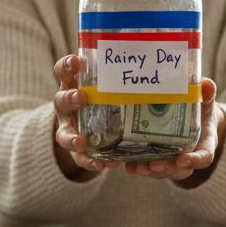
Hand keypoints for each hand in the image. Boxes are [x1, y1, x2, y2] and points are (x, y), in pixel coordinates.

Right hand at [52, 54, 119, 178]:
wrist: (92, 124)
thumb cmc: (106, 98)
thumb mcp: (110, 86)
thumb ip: (124, 78)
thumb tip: (164, 62)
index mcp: (73, 85)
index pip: (64, 70)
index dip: (68, 65)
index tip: (77, 61)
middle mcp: (66, 106)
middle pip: (61, 99)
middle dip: (70, 98)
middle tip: (82, 97)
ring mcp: (69, 128)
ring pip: (63, 133)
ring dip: (72, 137)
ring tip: (81, 142)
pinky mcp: (76, 149)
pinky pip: (79, 157)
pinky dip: (89, 161)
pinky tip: (102, 165)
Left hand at [125, 78, 225, 185]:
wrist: (194, 116)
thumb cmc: (201, 108)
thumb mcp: (205, 100)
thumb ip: (206, 94)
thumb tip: (206, 84)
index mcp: (205, 143)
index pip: (204, 157)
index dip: (195, 160)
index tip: (182, 160)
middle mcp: (190, 155)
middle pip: (181, 170)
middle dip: (167, 169)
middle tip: (153, 165)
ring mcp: (173, 159)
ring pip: (164, 171)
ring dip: (150, 171)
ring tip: (138, 167)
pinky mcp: (158, 158)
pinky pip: (149, 167)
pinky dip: (138, 168)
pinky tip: (128, 167)